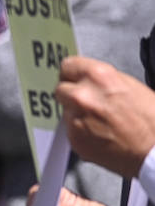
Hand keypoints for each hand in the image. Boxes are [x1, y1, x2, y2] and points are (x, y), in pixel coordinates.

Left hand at [56, 56, 154, 177]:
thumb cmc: (151, 120)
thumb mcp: (131, 86)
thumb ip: (103, 80)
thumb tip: (89, 80)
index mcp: (98, 76)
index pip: (67, 66)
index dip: (72, 74)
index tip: (74, 79)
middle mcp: (82, 96)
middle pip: (61, 89)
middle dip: (72, 94)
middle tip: (89, 103)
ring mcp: (75, 118)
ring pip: (65, 111)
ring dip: (77, 114)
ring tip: (101, 121)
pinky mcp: (74, 139)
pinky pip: (70, 130)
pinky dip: (81, 132)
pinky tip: (100, 134)